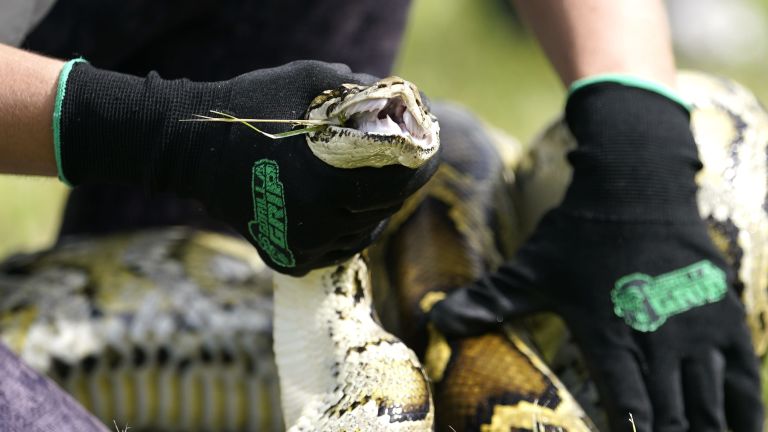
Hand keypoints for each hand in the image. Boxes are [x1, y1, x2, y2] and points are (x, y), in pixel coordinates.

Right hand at [55, 60, 437, 274]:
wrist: (189, 150)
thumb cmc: (248, 108)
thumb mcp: (306, 80)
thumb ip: (356, 88)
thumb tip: (397, 96)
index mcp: (329, 181)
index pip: (400, 182)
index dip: (422, 164)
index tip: (428, 149)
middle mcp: (319, 223)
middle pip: (385, 208)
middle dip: (400, 184)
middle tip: (404, 163)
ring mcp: (301, 246)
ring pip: (363, 232)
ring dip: (375, 209)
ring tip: (372, 183)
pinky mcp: (286, 258)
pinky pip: (336, 250)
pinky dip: (347, 231)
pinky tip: (345, 208)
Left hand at [430, 82, 762, 430]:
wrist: (634, 185)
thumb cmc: (578, 232)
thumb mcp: (530, 269)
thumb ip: (489, 301)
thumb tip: (436, 321)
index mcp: (609, 334)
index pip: (627, 407)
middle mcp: (657, 338)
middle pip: (673, 416)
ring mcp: (696, 329)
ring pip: (709, 402)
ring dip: (703, 429)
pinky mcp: (722, 315)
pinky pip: (744, 377)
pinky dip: (744, 411)